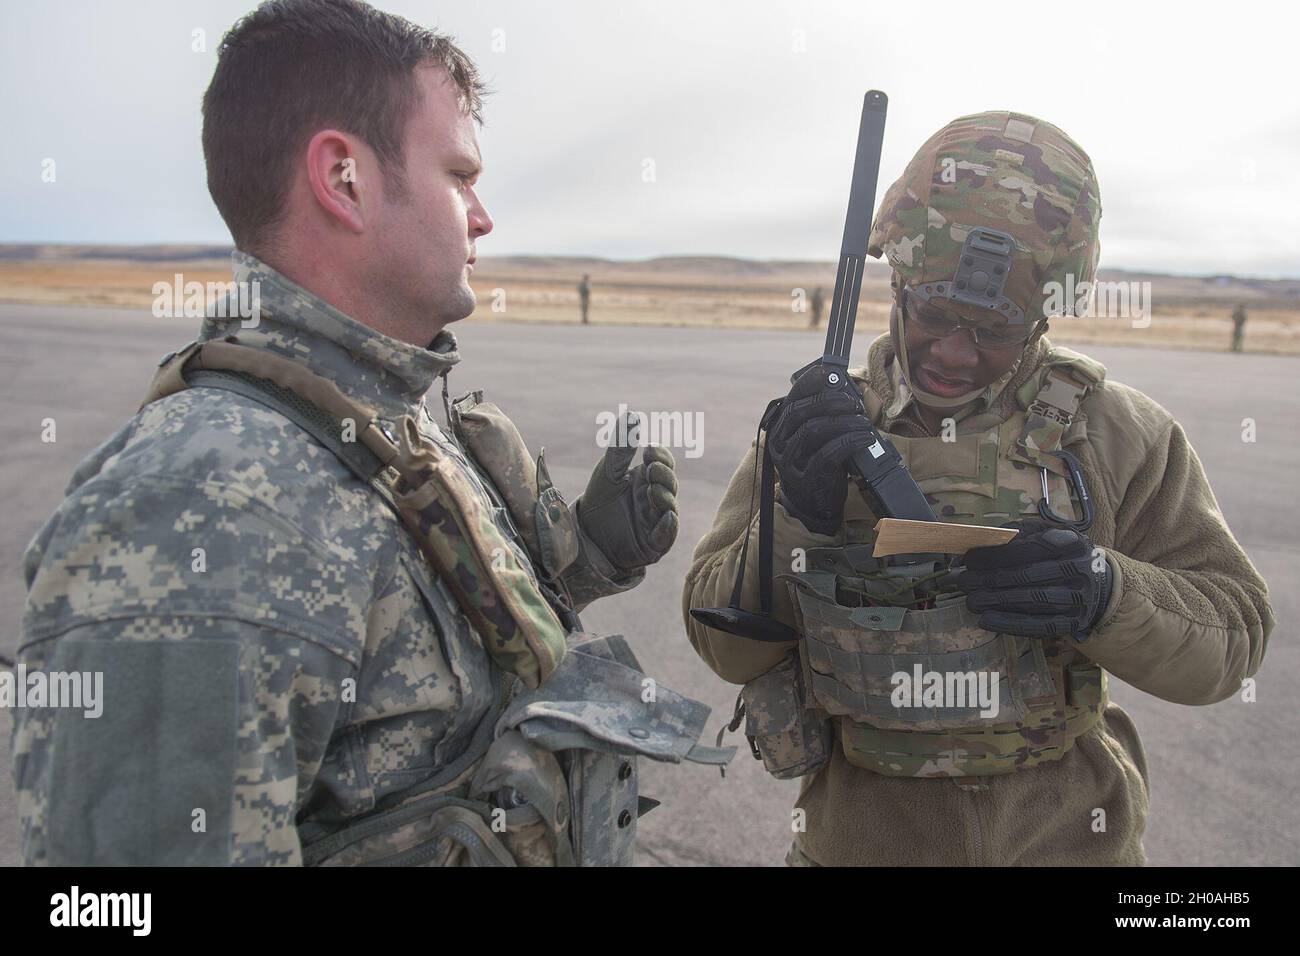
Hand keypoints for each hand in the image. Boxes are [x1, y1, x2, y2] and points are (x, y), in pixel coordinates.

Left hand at [576, 413, 677, 573]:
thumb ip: (621, 445)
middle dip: (663, 475)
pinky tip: (666, 517)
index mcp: (646, 478)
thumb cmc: (599, 500)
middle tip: (650, 469)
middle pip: (670, 483)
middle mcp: (655, 497)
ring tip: (652, 490)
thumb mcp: (608, 471)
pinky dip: (669, 526)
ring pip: (670, 507)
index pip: (664, 463)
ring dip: (664, 497)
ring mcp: (656, 520)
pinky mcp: (653, 542)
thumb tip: (632, 415)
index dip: (661, 456)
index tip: (649, 450)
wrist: (584, 536)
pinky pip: (667, 535)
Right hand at [766, 364, 876, 534]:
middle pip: (802, 412)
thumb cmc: (818, 464)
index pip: (792, 398)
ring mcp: (790, 461)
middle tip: (855, 404)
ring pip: (814, 430)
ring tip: (863, 422)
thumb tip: (841, 386)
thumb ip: (822, 416)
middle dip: (832, 402)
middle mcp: (780, 443)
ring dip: (844, 422)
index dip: (810, 383)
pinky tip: (864, 439)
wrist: (812, 505)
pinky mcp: (805, 478)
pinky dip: (849, 442)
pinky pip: (827, 454)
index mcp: (780, 428)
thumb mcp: (816, 439)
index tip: (831, 374)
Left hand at [952, 518, 1113, 639]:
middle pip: (1027, 575)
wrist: (1100, 587)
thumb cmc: (1063, 556)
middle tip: (963, 582)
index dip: (995, 554)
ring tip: (970, 601)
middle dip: (989, 579)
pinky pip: (1038, 625)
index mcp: (1071, 543)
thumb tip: (983, 539)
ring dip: (996, 602)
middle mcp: (1079, 570)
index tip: (969, 560)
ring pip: (1031, 601)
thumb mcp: (1051, 535)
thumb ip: (1021, 532)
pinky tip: (986, 620)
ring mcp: (1079, 598)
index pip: (1028, 547)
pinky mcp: (1074, 622)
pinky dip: (1010, 623)